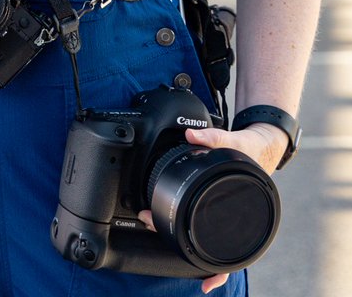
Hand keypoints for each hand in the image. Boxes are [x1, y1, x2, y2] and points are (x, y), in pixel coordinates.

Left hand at [139, 123, 287, 292]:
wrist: (262, 146)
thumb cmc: (252, 151)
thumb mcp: (235, 142)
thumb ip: (213, 138)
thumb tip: (191, 135)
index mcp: (247, 214)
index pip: (236, 256)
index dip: (219, 273)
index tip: (206, 284)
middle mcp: (237, 221)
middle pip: (215, 251)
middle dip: (189, 256)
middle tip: (155, 228)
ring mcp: (227, 217)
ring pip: (208, 242)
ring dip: (185, 242)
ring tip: (157, 228)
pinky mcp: (217, 206)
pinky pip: (205, 225)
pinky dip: (189, 229)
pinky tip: (173, 228)